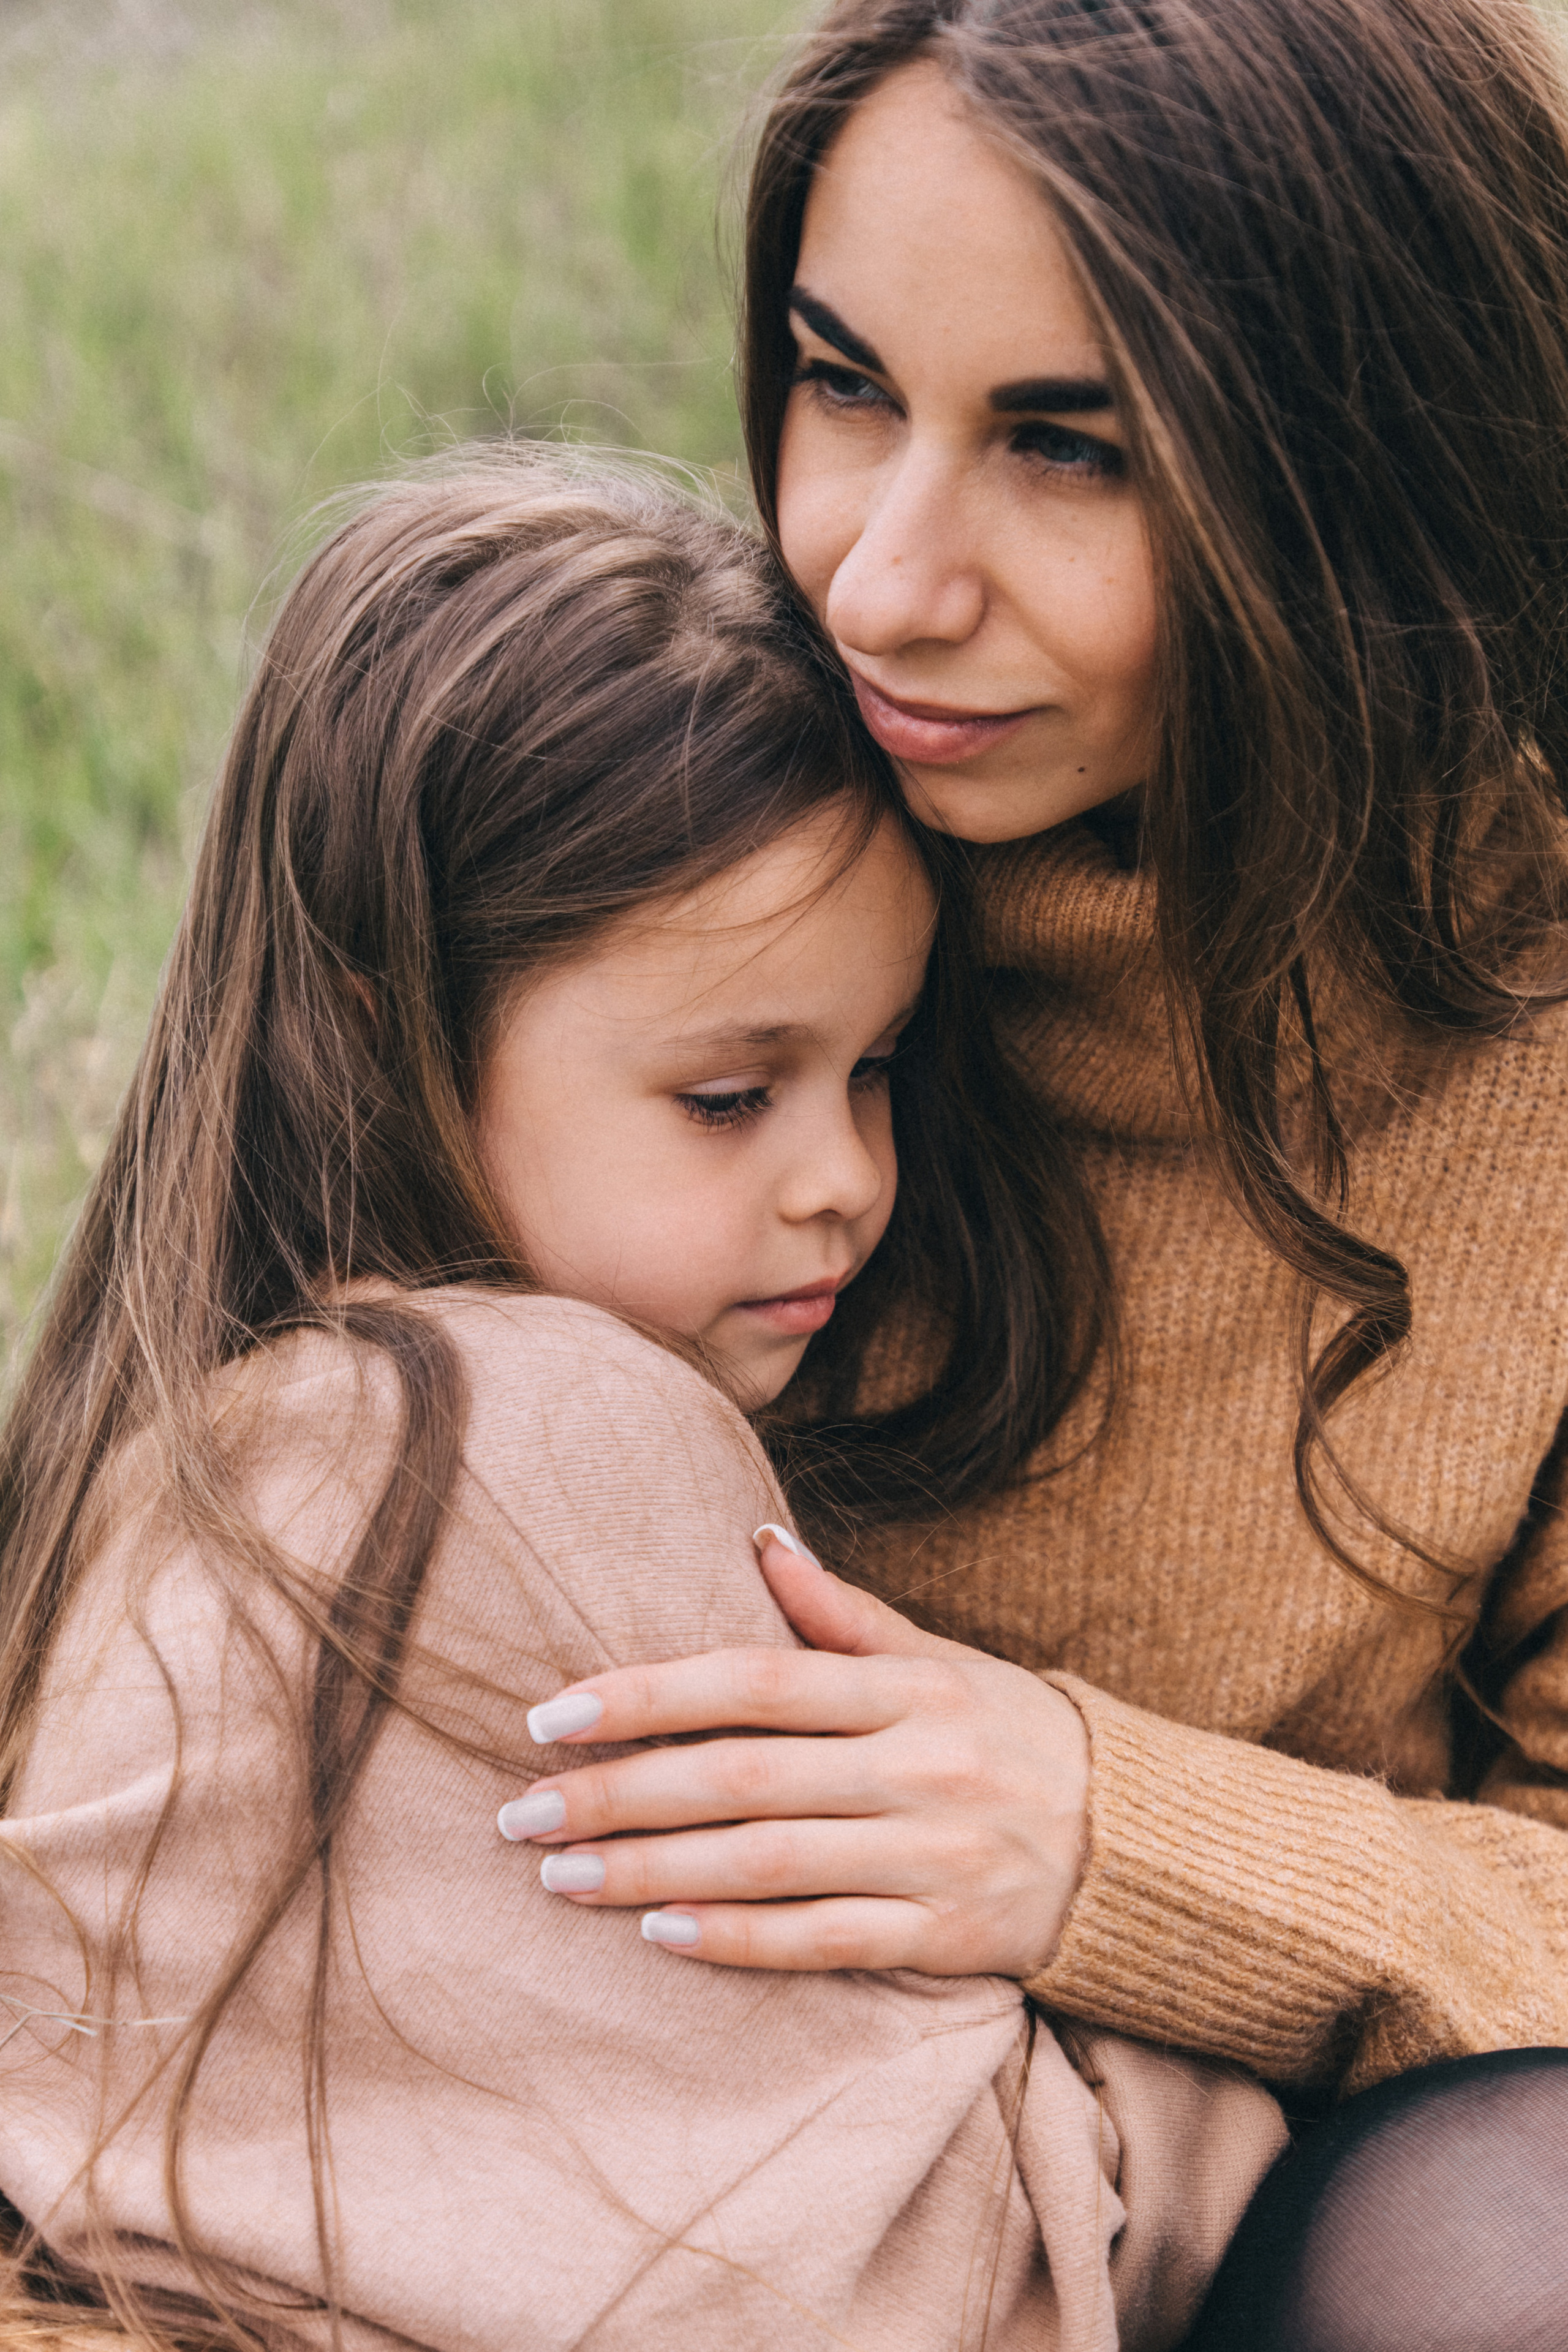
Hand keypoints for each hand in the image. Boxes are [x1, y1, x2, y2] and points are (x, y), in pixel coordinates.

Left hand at [496, 1533, 1089, 1975]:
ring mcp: (928, 1855)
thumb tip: (757, 1542)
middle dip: (618, 1791)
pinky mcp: (941, 1937)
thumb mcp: (943, 1662)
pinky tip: (657, 1932)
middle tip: (519, 1810)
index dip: (647, 1694)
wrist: (1137, 1848)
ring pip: (764, 1862)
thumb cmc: (1014, 1737)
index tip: (550, 1713)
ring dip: (650, 1868)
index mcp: (908, 1689)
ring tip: (558, 1874)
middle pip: (741, 1775)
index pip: (754, 1680)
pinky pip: (821, 1940)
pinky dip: (736, 1939)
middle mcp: (915, 1767)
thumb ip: (845, 1615)